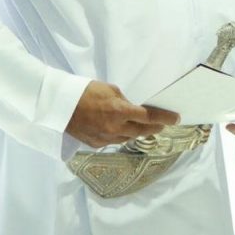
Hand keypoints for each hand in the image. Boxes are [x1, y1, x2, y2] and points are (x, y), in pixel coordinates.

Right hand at [65, 80, 179, 147]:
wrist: (59, 106)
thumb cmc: (85, 92)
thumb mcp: (110, 90)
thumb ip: (125, 101)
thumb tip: (133, 108)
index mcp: (120, 111)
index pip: (149, 116)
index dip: (165, 118)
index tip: (176, 118)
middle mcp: (115, 128)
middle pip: (142, 131)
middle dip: (155, 127)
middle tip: (163, 124)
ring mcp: (105, 139)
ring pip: (128, 138)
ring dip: (138, 132)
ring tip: (144, 126)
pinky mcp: (96, 144)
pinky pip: (114, 141)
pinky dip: (121, 135)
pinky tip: (123, 130)